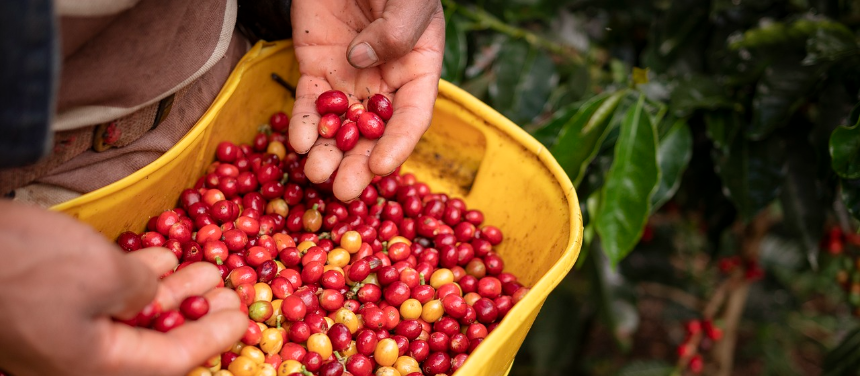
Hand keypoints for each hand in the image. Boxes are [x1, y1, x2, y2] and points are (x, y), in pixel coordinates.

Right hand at [0, 200, 245, 375]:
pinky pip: (104, 298)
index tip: (244, 316)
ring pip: (131, 316)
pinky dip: (136, 278)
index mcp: (96, 367)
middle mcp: (79, 357)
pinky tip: (160, 256)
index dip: (213, 337)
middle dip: (197, 314)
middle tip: (230, 290)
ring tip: (206, 267)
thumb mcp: (104, 275)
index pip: (172, 362)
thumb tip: (151, 293)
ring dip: (171, 291)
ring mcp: (59, 331)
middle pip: (154, 342)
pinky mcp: (45, 305)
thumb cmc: (26, 265)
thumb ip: (142, 291)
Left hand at [289, 0, 444, 200]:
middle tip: (344, 191)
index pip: (411, 117)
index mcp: (417, 69)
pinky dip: (304, 124)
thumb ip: (396, 29)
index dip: (398, 144)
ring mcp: (348, 79)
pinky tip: (298, 143)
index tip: (382, 167)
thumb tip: (362, 61)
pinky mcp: (316, 69)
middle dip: (358, 165)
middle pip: (373, 133)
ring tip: (315, 175)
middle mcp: (384, 83)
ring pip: (340, 126)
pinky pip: (310, 103)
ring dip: (328, 154)